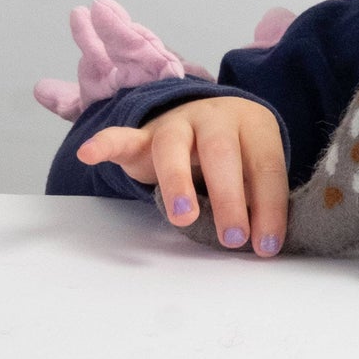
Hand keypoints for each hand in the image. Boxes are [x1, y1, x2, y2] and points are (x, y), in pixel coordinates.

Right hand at [76, 96, 287, 256]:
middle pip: (221, 153)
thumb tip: (267, 244)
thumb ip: (260, 199)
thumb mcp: (256, 168)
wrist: (210, 112)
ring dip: (178, 183)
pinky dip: (105, 144)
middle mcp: (216, 118)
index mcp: (253, 124)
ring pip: (173, 148)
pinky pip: (122, 138)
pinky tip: (89, 153)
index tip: (267, 245)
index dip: (269, 206)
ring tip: (184, 218)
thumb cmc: (239, 153)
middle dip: (229, 197)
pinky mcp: (144, 136)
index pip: (264, 165)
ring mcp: (178, 124)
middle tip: (234, 238)